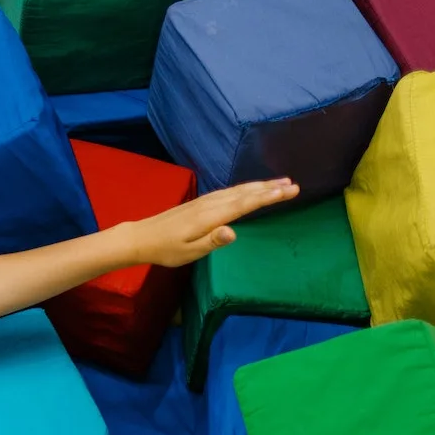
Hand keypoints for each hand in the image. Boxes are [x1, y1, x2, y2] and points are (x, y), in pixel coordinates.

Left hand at [125, 179, 298, 266]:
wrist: (141, 237)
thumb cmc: (165, 249)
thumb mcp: (188, 252)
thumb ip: (211, 242)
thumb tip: (233, 232)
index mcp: (210, 217)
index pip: (244, 204)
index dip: (268, 197)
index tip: (290, 190)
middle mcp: (209, 204)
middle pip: (244, 193)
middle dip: (269, 188)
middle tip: (294, 185)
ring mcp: (204, 201)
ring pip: (237, 190)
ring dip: (259, 186)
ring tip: (280, 182)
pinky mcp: (200, 202)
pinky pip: (228, 192)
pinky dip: (244, 188)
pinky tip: (251, 189)